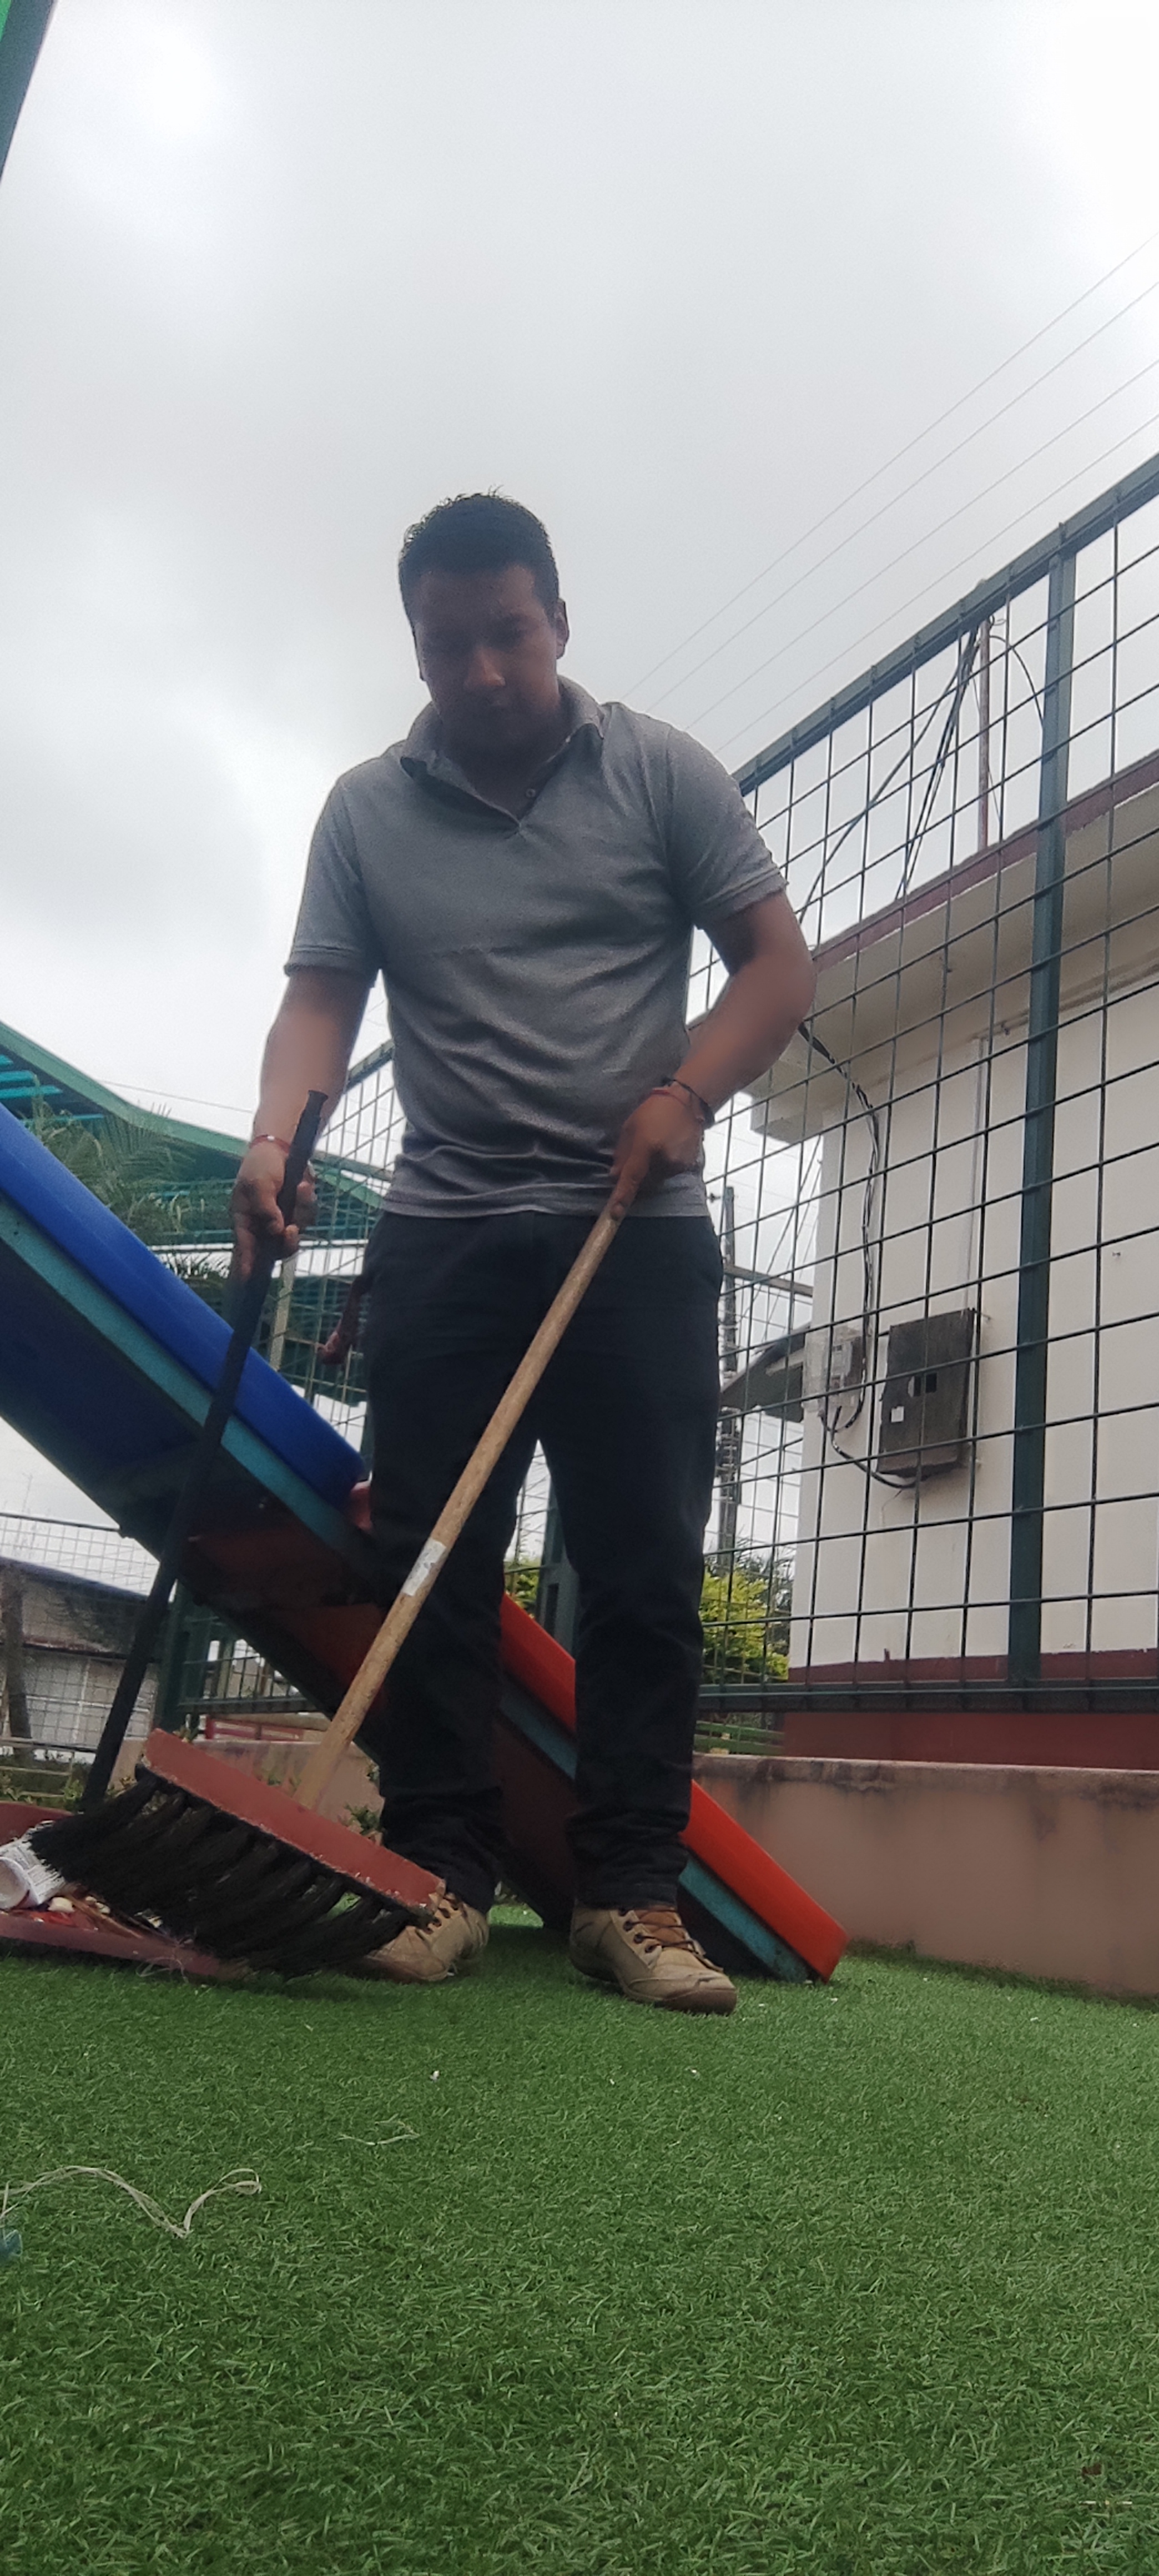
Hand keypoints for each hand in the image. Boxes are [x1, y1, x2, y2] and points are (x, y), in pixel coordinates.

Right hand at [230, 1141, 315, 1280]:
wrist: (281, 1147)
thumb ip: (265, 1208)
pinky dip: (308, 1201)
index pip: (245, 1245)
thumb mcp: (258, 1183)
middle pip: (276, 1248)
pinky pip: (308, 1217)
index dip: (246, 1262)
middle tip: (292, 1230)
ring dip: (301, 1211)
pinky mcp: (298, 1211)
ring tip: (300, 1187)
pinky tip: (304, 1185)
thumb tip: (275, 1231)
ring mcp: (282, 1219)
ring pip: (296, 1233)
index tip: (247, 1277)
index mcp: (246, 1218)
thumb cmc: (261, 1164)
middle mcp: (264, 1224)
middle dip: (287, 1242)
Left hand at [609, 1089, 705, 1216]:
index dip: (622, 1196)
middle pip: (643, 1183)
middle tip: (634, 1160)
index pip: (632, 1178)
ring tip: (653, 1149)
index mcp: (647, 1147)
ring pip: (656, 1180)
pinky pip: (668, 1174)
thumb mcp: (630, 1128)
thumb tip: (615, 1176)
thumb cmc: (653, 1110)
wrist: (686, 1102)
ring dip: (649, 1172)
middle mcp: (665, 1158)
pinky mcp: (687, 1165)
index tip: (615, 1213)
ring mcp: (678, 1163)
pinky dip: (662, 1167)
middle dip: (635, 1178)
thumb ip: (622, 1155)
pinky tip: (664, 1150)